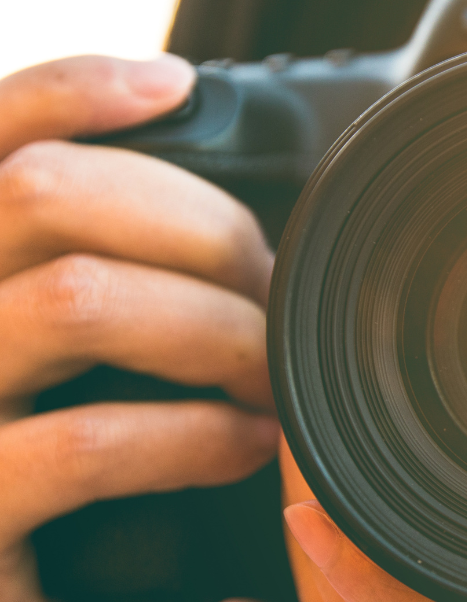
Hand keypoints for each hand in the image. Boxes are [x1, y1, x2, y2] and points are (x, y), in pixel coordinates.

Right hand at [0, 55, 279, 601]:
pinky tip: (246, 445)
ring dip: (210, 325)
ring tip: (270, 370)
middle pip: (44, 194)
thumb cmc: (48, 496)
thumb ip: (100, 293)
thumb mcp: (61, 379)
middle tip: (269, 288)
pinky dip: (193, 434)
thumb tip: (240, 242)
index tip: (178, 89)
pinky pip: (87, 442)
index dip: (75, 90)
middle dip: (195, 226)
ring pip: (74, 299)